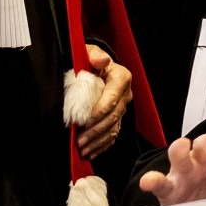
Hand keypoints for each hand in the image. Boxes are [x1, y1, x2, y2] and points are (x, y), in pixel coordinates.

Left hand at [77, 44, 133, 159]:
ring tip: (82, 149)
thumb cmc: (88, 60)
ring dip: (97, 141)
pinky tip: (90, 152)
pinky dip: (101, 145)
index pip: (112, 99)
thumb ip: (94, 55)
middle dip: (96, 131)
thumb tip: (101, 61)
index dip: (98, 112)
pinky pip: (112, 135)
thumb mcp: (88, 52)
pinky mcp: (117, 118)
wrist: (92, 67)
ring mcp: (122, 108)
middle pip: (113, 117)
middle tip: (80, 140)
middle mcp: (125, 94)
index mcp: (121, 78)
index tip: (84, 121)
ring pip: (113, 129)